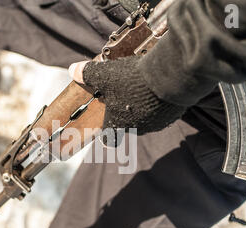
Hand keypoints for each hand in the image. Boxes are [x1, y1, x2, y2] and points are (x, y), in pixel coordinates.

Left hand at [68, 56, 186, 134]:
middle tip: (127, 93)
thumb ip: (87, 73)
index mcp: (118, 124)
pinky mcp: (172, 116)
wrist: (169, 78)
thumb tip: (73, 69)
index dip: (108, 135)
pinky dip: (160, 102)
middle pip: (129, 124)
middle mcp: (137, 129)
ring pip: (147, 117)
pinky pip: (164, 111)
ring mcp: (156, 123)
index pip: (110, 140)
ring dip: (145, 106)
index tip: (108, 127)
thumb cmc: (132, 81)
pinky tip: (159, 87)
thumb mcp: (104, 74)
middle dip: (127, 111)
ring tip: (143, 87)